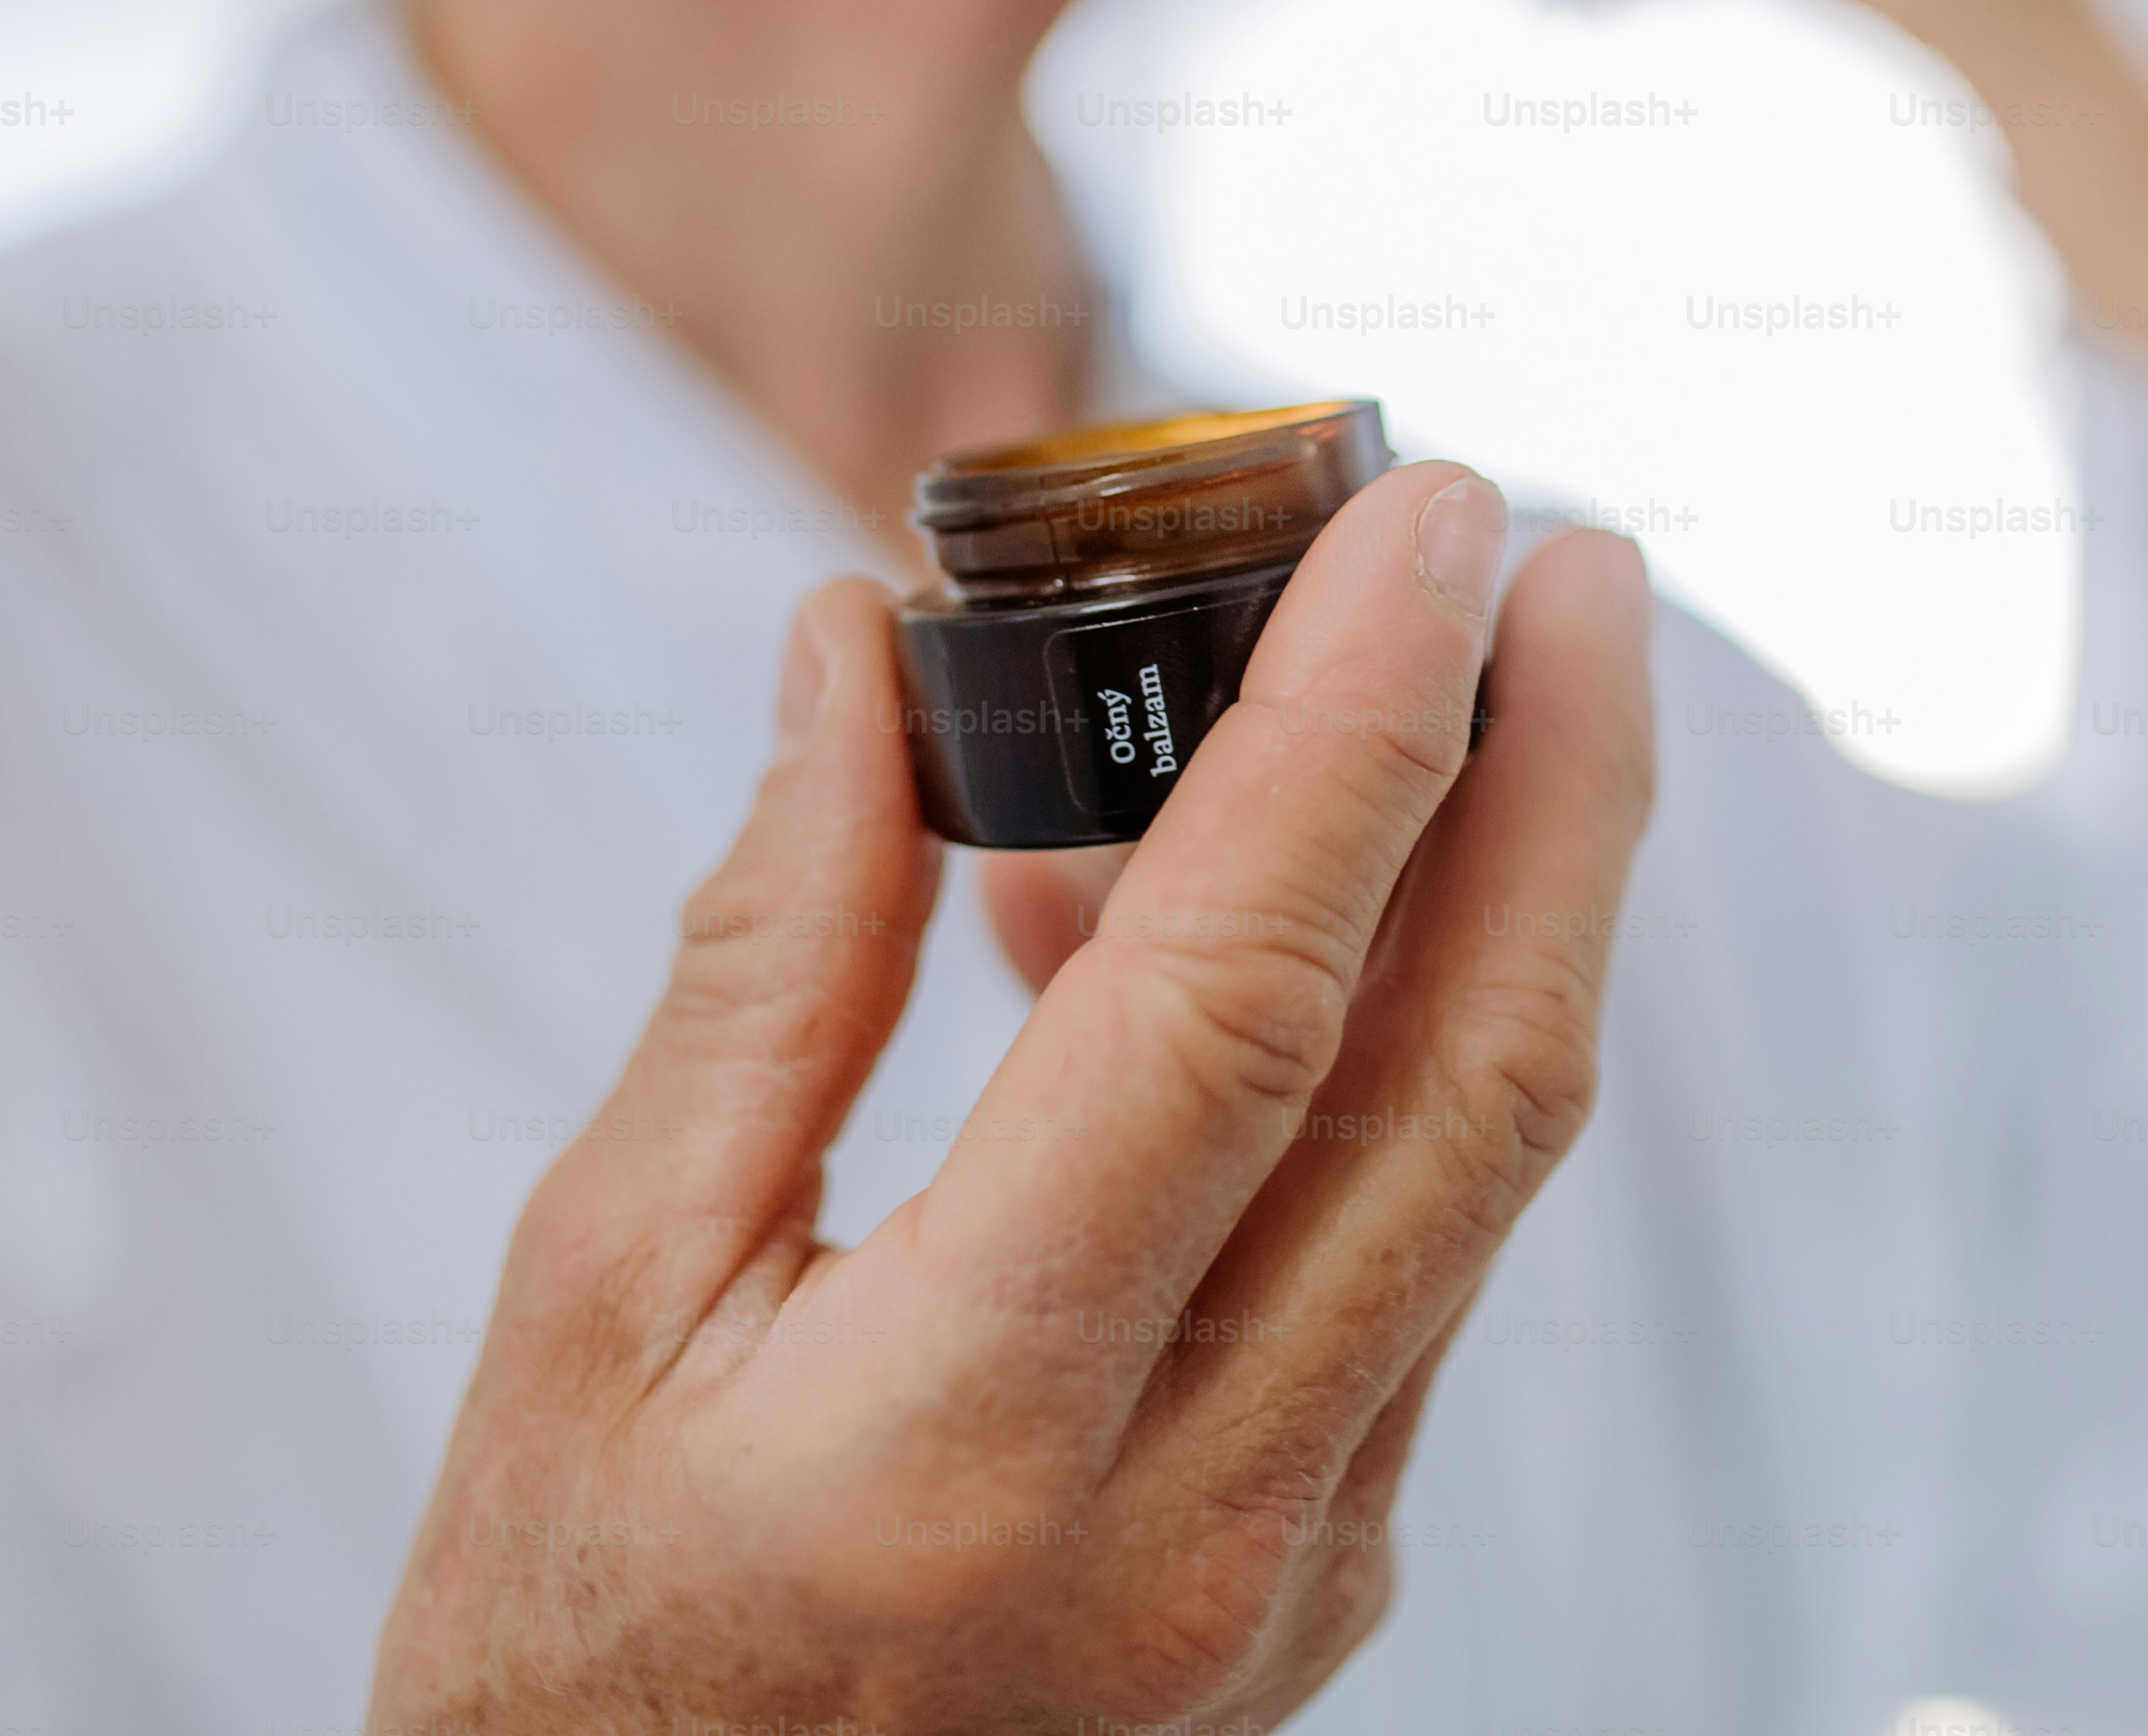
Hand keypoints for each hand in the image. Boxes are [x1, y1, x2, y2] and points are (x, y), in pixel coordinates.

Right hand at [370, 466, 1654, 1731]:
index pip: (1243, 1006)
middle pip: (1469, 1080)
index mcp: (968, 1433)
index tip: (1431, 523)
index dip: (1361, 733)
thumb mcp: (591, 1297)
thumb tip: (857, 662)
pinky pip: (1416, 1257)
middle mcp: (1192, 1519)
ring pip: (1477, 1164)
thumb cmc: (574, 1640)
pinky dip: (1386, 1053)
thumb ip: (768, 969)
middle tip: (1573, 562)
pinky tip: (1245, 921)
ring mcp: (1294, 1569)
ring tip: (1431, 681)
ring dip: (1504, 899)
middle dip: (1561, 786)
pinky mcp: (1326, 1577)